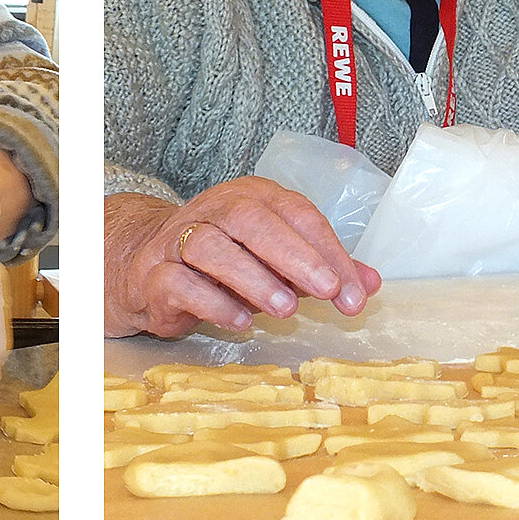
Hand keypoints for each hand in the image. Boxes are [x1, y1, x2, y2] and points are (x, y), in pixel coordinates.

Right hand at [105, 177, 379, 338]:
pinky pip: (179, 281)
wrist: (147, 269)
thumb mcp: (280, 263)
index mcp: (253, 198)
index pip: (297, 215)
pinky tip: (240, 321)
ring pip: (211, 246)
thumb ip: (323, 270)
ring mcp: (180, 240)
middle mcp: (215, 211)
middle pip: (252, 220)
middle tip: (327, 291)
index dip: (329, 252)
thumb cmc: (227, 264)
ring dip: (253, 277)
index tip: (354, 293)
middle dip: (295, 256)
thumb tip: (370, 286)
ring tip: (286, 310)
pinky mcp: (155, 274)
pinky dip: (211, 301)